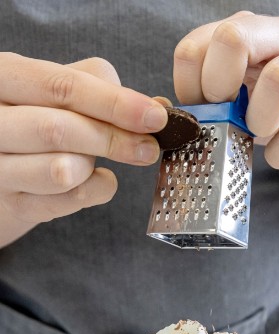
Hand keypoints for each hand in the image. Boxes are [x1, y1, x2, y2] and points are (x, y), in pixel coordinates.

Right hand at [0, 54, 166, 230]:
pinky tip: (101, 180)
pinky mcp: (12, 202)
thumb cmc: (37, 116)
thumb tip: (154, 107)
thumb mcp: (60, 89)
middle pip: (58, 130)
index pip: (62, 86)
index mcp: (4, 77)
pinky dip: (95, 191)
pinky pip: (64, 202)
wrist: (4, 161)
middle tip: (148, 148)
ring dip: (96, 166)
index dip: (114, 103)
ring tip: (107, 160)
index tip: (155, 117)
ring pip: (61, 171)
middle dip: (114, 140)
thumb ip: (102, 87)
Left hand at [173, 11, 278, 169]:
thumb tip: (162, 114)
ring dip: (259, 121)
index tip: (204, 112)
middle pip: (234, 38)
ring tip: (259, 133)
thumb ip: (203, 102)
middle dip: (218, 89)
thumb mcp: (237, 100)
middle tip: (227, 117)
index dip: (189, 88)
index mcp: (249, 33)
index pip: (196, 45)